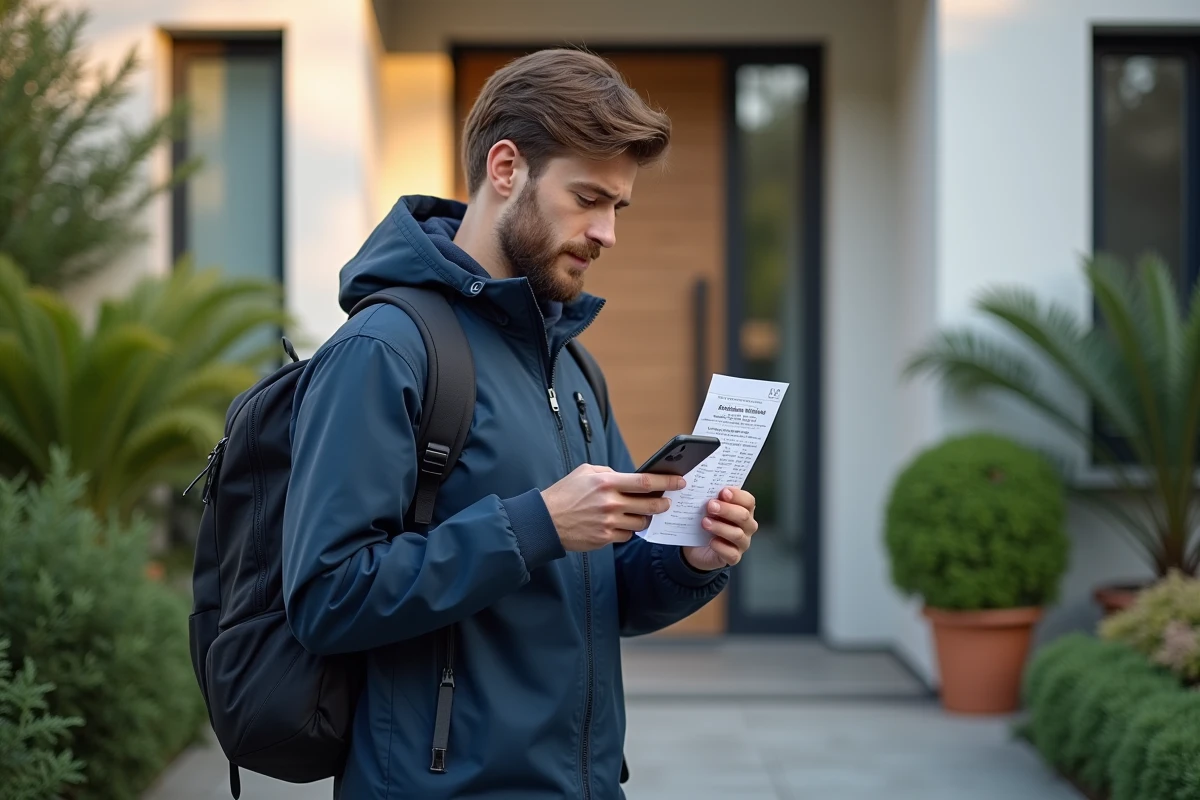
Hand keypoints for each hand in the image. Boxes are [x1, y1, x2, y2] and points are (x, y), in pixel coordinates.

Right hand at [541, 465, 684, 551]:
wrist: (545, 520)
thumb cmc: (565, 493)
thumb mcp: (585, 473)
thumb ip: (609, 473)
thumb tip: (630, 477)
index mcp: (606, 483)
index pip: (645, 482)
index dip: (667, 483)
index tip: (680, 481)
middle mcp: (610, 503)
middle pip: (650, 505)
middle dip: (664, 504)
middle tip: (668, 502)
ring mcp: (608, 523)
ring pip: (641, 523)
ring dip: (646, 518)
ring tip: (642, 513)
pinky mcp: (604, 538)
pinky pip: (627, 535)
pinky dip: (628, 530)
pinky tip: (621, 524)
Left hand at [682, 487, 757, 570]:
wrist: (697, 548)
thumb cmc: (708, 523)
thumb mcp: (709, 509)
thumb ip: (713, 499)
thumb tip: (707, 488)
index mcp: (744, 510)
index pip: (748, 501)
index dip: (737, 496)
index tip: (723, 492)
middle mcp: (747, 526)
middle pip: (744, 516)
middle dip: (727, 510)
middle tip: (710, 505)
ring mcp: (742, 543)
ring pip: (738, 534)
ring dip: (720, 527)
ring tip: (705, 522)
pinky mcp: (734, 557)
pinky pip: (732, 553)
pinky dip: (721, 547)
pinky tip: (711, 541)